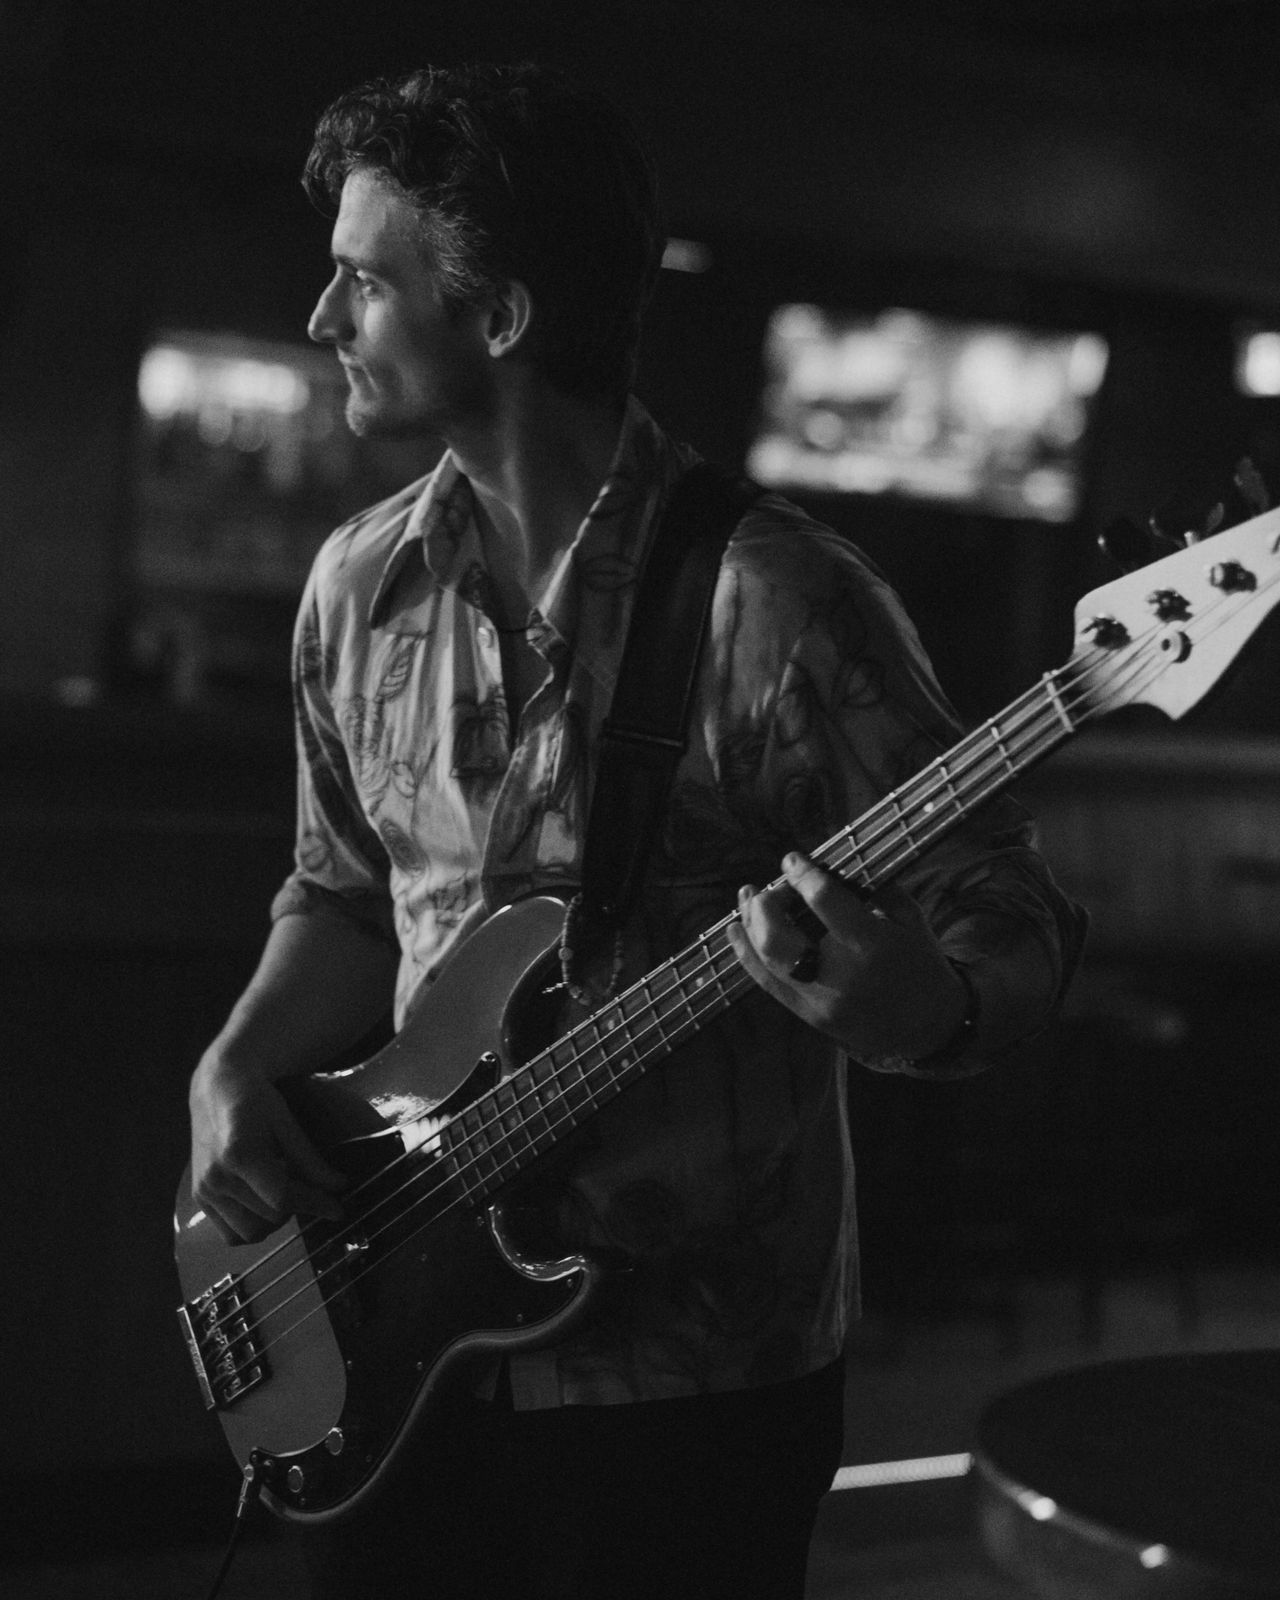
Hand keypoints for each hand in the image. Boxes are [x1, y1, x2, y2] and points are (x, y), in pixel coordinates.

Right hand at [189, 1056, 346, 1243]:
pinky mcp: (199, 1197)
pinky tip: (263, 1203)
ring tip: (283, 1193)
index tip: (337, 1208)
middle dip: (297, 1208)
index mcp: (239, 1154)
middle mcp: (217, 1177)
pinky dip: (252, 1227)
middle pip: (269, 1218)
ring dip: (274, 1221)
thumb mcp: (287, 1123)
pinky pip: (230, 1234)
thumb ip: (310, 1159)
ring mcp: (204, 1190)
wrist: (219, 1090)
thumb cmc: (256, 1102)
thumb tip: (339, 1187)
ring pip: (250, 1233)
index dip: (315, 1204)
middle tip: (308, 1189)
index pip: (282, 1198)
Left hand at [727, 852, 967, 1061]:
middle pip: (778, 937)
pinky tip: (736, 930)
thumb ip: (874, 888)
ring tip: (747, 897)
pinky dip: (746, 954)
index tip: (792, 859)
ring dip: (749, 924)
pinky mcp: (809, 1017)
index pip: (824, 901)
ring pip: (766, 961)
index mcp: (871, 945)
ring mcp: (820, 1001)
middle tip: (770, 887)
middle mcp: (840, 976)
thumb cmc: (921, 964)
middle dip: (766, 904)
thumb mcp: (910, 918)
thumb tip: (832, 864)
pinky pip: (767, 984)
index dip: (802, 875)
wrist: (929, 1029)